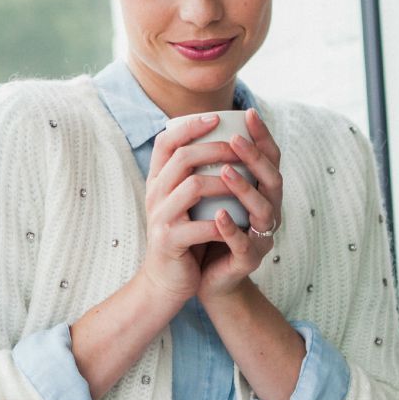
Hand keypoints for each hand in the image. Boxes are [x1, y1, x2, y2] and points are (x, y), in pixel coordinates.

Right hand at [140, 113, 241, 302]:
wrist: (166, 281)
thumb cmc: (183, 237)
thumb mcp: (182, 202)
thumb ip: (192, 176)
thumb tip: (219, 142)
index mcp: (157, 182)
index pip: (166, 142)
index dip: (189, 127)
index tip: (215, 118)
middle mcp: (154, 195)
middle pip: (182, 158)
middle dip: (215, 148)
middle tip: (239, 146)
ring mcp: (160, 218)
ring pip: (192, 187)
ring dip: (223, 182)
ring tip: (244, 182)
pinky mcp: (169, 242)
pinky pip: (199, 226)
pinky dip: (222, 222)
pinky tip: (236, 219)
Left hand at [196, 107, 283, 302]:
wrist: (206, 276)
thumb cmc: (209, 229)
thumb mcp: (211, 196)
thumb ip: (212, 168)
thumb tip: (196, 125)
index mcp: (260, 194)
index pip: (268, 159)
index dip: (262, 137)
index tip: (248, 112)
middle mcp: (268, 212)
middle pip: (272, 180)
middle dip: (255, 158)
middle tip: (235, 140)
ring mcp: (261, 237)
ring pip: (263, 210)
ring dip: (244, 189)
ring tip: (225, 172)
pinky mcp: (248, 260)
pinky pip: (243, 243)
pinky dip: (232, 228)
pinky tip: (220, 215)